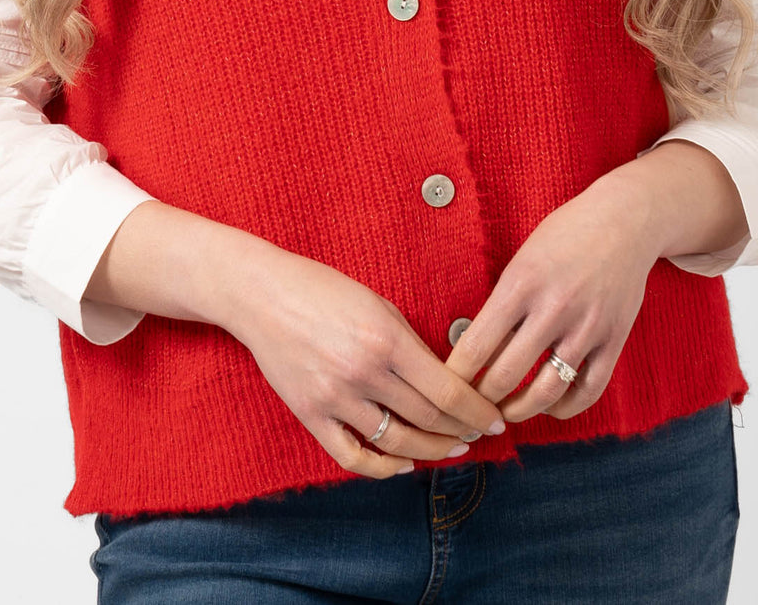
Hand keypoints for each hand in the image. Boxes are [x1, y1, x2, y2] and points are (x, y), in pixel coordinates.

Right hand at [228, 242, 507, 476]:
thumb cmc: (322, 289)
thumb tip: (445, 378)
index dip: (477, 411)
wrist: (263, 295)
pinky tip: (404, 463)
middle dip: (462, 431)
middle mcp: (363, 372)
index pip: (447, 391)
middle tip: (479, 433)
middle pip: (428, 419)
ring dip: (431, 450)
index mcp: (386, 339)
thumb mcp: (378, 303)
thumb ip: (410, 343)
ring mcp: (335, 398)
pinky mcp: (310, 414)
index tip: (495, 421)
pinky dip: (383, 468)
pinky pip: (352, 456)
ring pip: (397, 442)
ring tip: (452, 448)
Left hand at [443, 172, 660, 423]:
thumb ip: (503, 302)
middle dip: (481, 401)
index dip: (455, 376)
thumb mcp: (522, 259)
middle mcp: (553, 308)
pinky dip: (564, 408)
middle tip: (470, 408)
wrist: (624, 220)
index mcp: (521, 283)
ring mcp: (586, 327)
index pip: (476, 345)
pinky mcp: (613, 340)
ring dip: (518, 412)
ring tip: (504, 413)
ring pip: (545, 393)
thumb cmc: (564, 235)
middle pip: (505, 376)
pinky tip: (549, 406)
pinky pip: (587, 391)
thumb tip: (472, 348)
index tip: (445, 387)